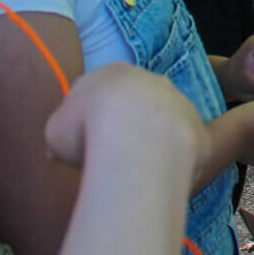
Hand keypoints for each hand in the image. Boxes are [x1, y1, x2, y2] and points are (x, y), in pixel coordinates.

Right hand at [45, 64, 205, 182]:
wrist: (136, 135)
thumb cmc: (87, 128)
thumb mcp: (56, 132)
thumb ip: (60, 136)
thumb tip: (59, 151)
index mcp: (116, 74)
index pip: (100, 96)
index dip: (87, 123)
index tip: (82, 147)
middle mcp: (153, 83)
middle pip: (136, 109)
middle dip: (123, 132)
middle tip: (108, 160)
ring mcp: (180, 105)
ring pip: (163, 129)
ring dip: (150, 148)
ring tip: (132, 174)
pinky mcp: (197, 131)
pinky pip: (181, 151)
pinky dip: (168, 165)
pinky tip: (154, 180)